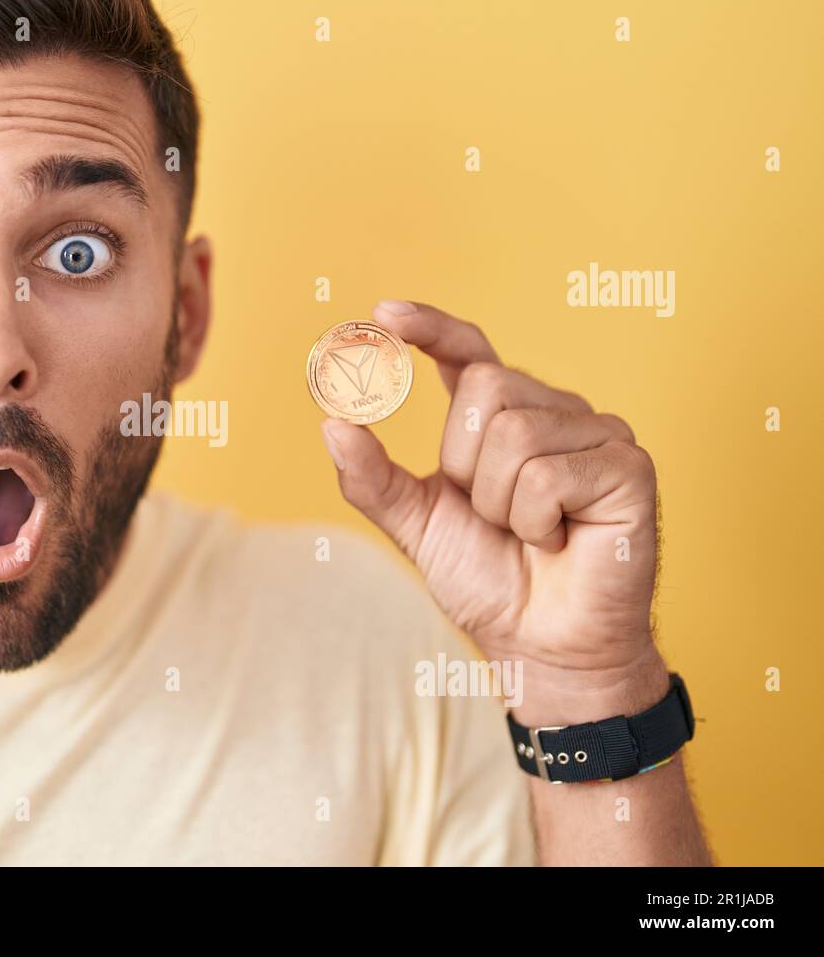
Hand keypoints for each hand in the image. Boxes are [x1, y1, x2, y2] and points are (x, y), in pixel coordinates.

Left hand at [320, 300, 669, 722]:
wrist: (539, 648)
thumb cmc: (488, 583)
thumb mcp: (415, 525)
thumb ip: (373, 477)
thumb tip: (331, 422)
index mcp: (504, 416)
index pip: (469, 350)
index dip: (430, 326)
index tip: (384, 313)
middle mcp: (555, 411)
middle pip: (484, 388)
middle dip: (463, 464)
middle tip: (491, 515)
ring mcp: (599, 434)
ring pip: (514, 433)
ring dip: (499, 503)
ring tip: (528, 533)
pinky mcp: (630, 468)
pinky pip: (548, 476)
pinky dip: (535, 522)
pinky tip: (558, 542)